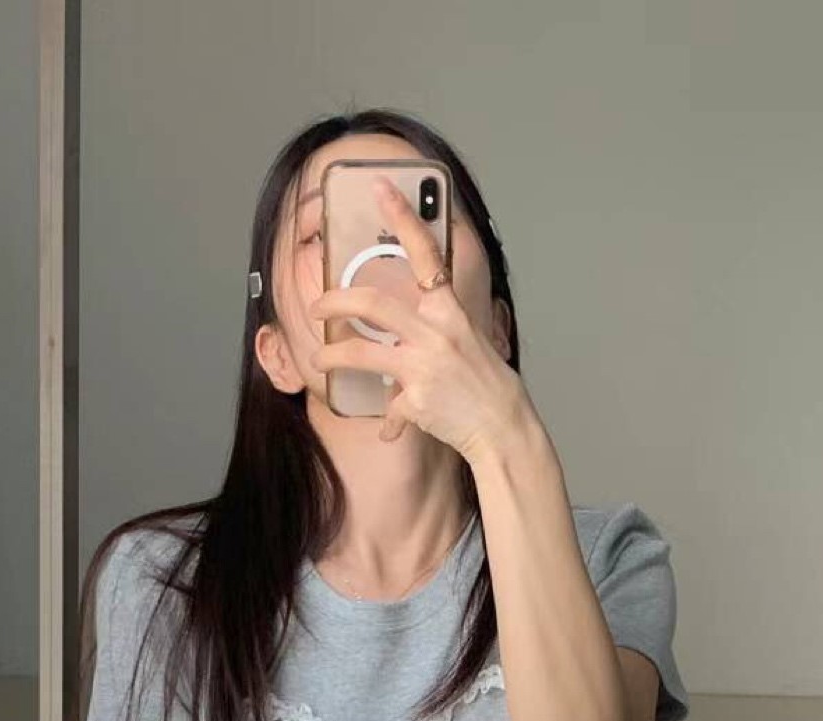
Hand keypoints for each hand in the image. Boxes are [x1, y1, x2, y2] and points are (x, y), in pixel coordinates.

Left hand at [310, 176, 527, 457]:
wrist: (503, 427)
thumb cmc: (488, 384)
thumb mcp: (470, 339)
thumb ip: (439, 323)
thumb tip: (414, 312)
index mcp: (449, 311)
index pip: (425, 253)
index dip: (402, 217)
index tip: (380, 188)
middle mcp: (435, 333)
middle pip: (372, 302)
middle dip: (335, 301)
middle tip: (319, 306)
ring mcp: (423, 366)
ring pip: (360, 352)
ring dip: (332, 357)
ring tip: (319, 360)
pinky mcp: (416, 400)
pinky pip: (388, 409)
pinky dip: (388, 422)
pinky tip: (388, 429)